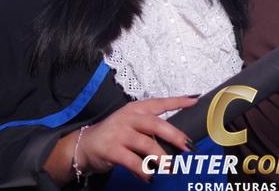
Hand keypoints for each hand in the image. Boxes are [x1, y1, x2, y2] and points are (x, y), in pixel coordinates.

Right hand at [77, 96, 197, 180]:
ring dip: (161, 158)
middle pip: (156, 124)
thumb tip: (176, 142)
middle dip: (175, 136)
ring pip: (146, 144)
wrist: (84, 145)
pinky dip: (144, 170)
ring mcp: (119, 133)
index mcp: (136, 109)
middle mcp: (128, 118)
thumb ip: (150, 130)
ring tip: (170, 168)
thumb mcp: (132, 125)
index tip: (194, 101)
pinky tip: (149, 176)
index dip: (178, 101)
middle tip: (188, 147)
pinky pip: (132, 161)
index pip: (160, 103)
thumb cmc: (114, 135)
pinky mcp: (111, 149)